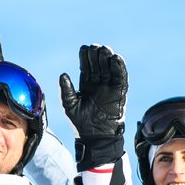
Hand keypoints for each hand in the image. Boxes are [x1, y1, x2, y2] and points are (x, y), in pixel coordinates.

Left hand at [58, 45, 127, 166]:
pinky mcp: (120, 92)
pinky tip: (116, 59)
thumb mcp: (69, 105)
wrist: (95, 137)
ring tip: (105, 50)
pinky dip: (120, 68)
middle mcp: (98, 83)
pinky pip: (121, 78)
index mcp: (86, 84)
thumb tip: (63, 74)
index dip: (86, 57)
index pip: (86, 66)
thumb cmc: (80, 122)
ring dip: (108, 58)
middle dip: (97, 55)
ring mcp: (109, 87)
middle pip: (98, 64)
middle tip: (95, 47)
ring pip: (110, 68)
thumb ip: (66, 90)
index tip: (84, 49)